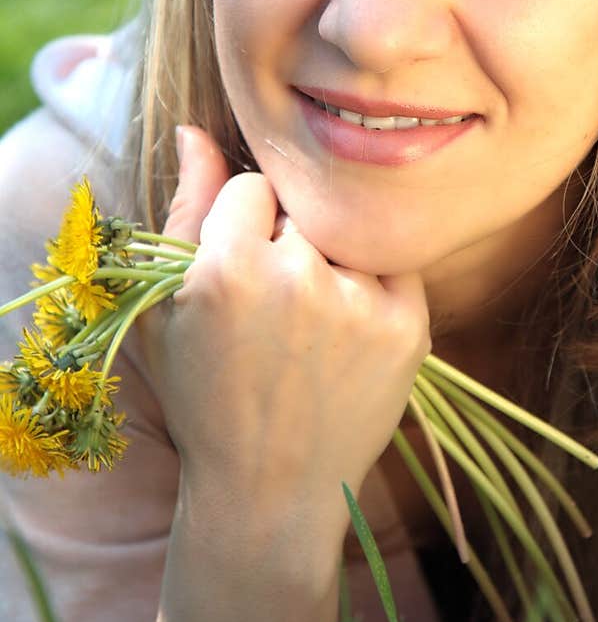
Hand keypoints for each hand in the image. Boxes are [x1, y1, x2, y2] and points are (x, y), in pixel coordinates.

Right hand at [150, 124, 430, 538]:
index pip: (252, 185)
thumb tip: (197, 128)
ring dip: (331, 262)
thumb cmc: (205, 397)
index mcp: (226, 269)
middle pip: (304, 208)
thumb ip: (185, 209)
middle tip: (277, 313)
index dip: (243, 228)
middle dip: (289, 241)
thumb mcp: (167, 309)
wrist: (269, 493)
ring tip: (309, 330)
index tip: (240, 276)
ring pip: (348, 233)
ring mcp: (358, 304)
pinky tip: (344, 339)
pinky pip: (391, 266)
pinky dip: (371, 288)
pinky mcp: (407, 328)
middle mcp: (297, 280)